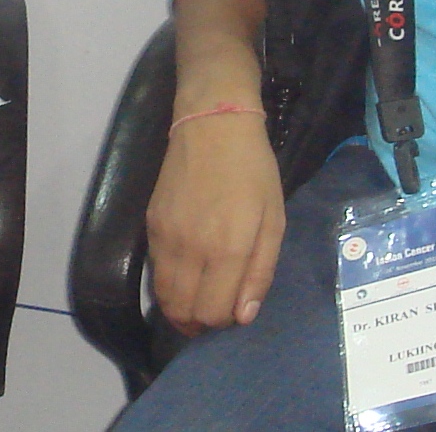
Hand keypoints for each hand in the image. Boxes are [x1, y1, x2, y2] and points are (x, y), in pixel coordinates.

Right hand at [146, 111, 285, 335]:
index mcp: (228, 248)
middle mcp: (191, 250)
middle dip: (201, 322)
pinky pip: (156, 273)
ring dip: (182, 309)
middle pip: (184, 314)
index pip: (214, 313)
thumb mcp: (273, 217)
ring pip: (164, 299)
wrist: (213, 125)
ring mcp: (166, 239)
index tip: (235, 311)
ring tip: (201, 299)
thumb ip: (260, 270)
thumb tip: (244, 316)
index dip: (225, 321)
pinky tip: (187, 273)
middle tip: (216, 310)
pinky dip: (169, 285)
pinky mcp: (150, 227)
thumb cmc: (253, 170)